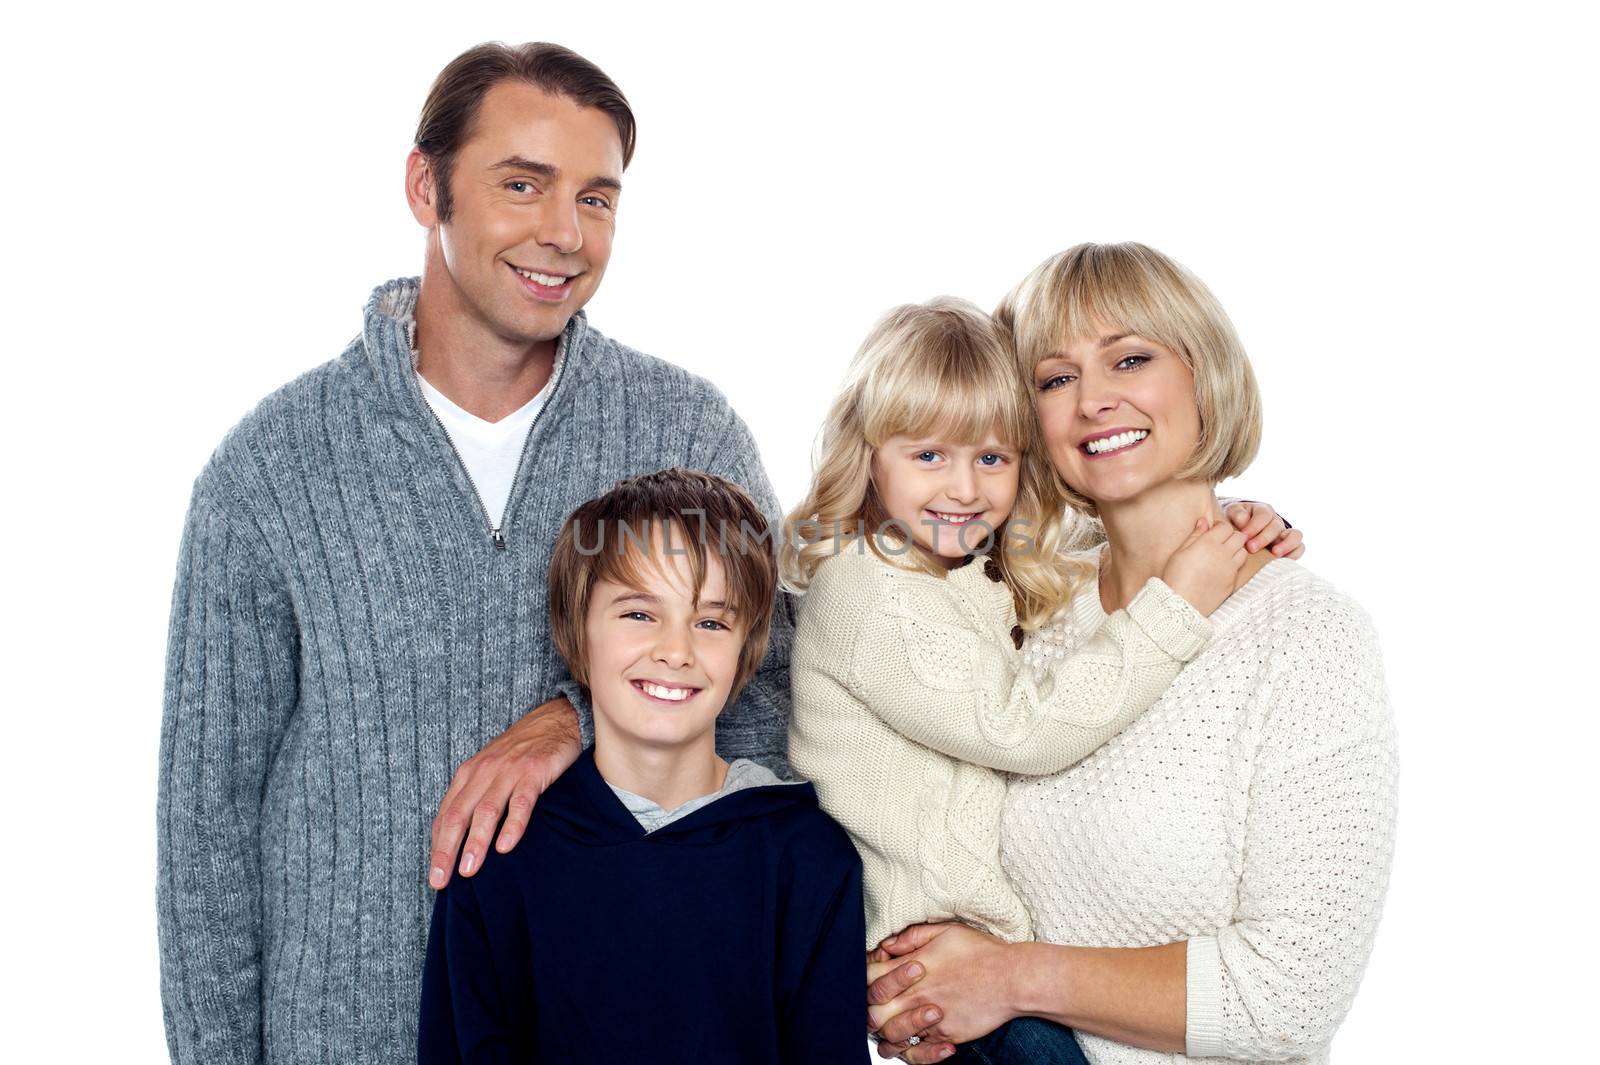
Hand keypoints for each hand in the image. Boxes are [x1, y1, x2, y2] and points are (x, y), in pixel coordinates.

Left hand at [428, 696, 581, 888]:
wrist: (556, 720)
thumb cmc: (522, 750)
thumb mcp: (491, 769)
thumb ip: (477, 797)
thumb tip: (462, 838)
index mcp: (469, 774)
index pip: (446, 815)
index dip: (438, 847)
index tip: (435, 876)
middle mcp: (484, 772)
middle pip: (459, 816)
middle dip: (447, 850)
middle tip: (441, 880)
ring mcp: (509, 772)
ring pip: (486, 811)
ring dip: (476, 843)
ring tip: (469, 870)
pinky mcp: (534, 772)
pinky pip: (520, 802)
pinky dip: (512, 826)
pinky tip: (506, 847)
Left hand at [866, 923, 1016, 1061]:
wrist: (1013, 979)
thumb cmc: (982, 952)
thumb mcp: (945, 931)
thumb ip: (912, 937)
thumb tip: (888, 944)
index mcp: (911, 968)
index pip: (868, 977)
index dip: (863, 975)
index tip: (873, 974)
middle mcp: (916, 996)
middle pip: (871, 1013)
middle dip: (868, 1009)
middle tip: (878, 1004)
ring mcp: (929, 1020)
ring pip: (891, 1039)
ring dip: (888, 1032)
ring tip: (895, 1023)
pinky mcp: (945, 1036)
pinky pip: (918, 1053)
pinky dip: (914, 1049)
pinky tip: (921, 1037)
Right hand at [1162, 517, 1248, 615]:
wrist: (1180, 605)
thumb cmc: (1175, 577)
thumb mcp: (1180, 552)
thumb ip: (1195, 535)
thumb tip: (1204, 521)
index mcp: (1208, 544)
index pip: (1225, 526)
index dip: (1220, 527)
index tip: (1213, 532)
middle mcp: (1222, 554)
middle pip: (1239, 537)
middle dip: (1231, 536)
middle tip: (1220, 542)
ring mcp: (1229, 569)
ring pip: (1243, 551)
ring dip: (1236, 550)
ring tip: (1223, 555)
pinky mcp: (1232, 582)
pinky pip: (1239, 568)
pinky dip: (1233, 565)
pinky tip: (1220, 569)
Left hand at [1222, 500, 1304, 558]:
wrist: (1239, 531)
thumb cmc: (1236, 522)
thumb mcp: (1233, 514)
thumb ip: (1237, 514)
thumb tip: (1243, 520)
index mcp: (1263, 511)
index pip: (1264, 515)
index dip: (1255, 525)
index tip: (1243, 535)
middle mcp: (1276, 521)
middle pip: (1276, 527)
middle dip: (1264, 538)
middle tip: (1251, 548)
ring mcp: (1284, 534)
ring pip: (1295, 536)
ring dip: (1286, 545)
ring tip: (1274, 553)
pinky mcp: (1289, 547)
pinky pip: (1299, 548)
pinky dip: (1294, 554)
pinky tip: (1282, 560)